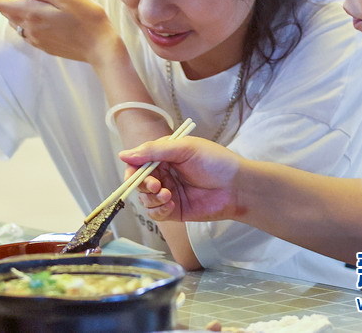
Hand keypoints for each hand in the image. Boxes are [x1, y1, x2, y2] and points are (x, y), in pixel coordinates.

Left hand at [0, 0, 121, 66]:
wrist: (100, 47)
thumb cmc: (86, 17)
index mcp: (31, 14)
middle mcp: (28, 29)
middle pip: (6, 11)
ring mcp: (36, 40)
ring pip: (15, 21)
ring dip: (21, 7)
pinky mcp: (44, 46)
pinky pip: (27, 31)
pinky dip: (30, 19)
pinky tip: (48, 14)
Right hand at [119, 136, 242, 222]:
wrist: (237, 187)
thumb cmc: (215, 162)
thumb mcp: (184, 149)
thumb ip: (153, 151)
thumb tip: (123, 154)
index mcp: (164, 156)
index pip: (137, 162)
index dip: (133, 169)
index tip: (135, 173)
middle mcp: (163, 174)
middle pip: (138, 182)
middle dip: (143, 185)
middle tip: (157, 186)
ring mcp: (168, 193)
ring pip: (144, 199)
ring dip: (152, 198)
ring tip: (168, 196)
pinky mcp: (174, 210)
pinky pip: (155, 213)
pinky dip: (158, 210)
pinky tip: (171, 204)